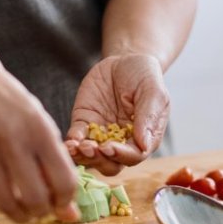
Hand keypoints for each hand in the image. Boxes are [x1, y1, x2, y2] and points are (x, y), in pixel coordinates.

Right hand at [0, 66, 78, 222]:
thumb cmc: (10, 104)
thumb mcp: (39, 123)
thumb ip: (55, 163)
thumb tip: (69, 210)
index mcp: (39, 129)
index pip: (63, 180)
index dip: (67, 201)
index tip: (64, 203)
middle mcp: (12, 140)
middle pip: (36, 198)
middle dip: (44, 212)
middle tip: (43, 209)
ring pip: (8, 203)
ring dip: (21, 215)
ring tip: (26, 210)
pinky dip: (1, 202)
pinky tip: (7, 194)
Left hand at [65, 54, 169, 175]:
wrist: (124, 60)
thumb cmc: (144, 76)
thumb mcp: (153, 91)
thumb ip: (149, 117)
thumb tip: (144, 146)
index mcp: (143, 137)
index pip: (133, 155)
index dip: (121, 155)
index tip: (109, 148)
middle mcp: (122, 141)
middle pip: (111, 163)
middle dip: (100, 160)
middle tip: (90, 149)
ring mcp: (102, 134)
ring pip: (92, 157)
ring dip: (84, 156)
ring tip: (77, 147)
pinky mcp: (84, 124)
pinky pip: (77, 138)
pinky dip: (72, 143)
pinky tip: (70, 142)